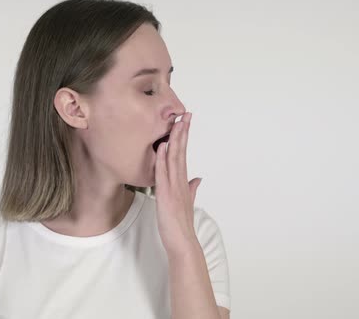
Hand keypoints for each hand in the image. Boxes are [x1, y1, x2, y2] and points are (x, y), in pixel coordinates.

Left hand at [154, 111, 201, 258]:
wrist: (183, 243)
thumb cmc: (181, 225)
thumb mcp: (187, 203)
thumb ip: (192, 189)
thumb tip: (198, 179)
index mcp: (184, 183)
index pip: (184, 155)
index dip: (184, 138)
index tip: (186, 122)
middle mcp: (180, 183)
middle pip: (181, 153)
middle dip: (183, 133)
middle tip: (185, 114)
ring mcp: (174, 189)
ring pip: (174, 160)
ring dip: (174, 141)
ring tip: (176, 123)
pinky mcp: (166, 197)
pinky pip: (163, 175)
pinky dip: (162, 160)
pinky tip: (161, 147)